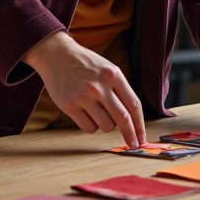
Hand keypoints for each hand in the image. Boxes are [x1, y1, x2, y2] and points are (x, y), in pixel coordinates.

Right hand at [23, 31, 146, 147]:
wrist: (56, 55)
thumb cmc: (85, 63)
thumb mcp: (107, 68)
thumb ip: (120, 89)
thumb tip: (133, 118)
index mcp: (113, 75)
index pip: (133, 104)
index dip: (140, 124)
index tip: (142, 137)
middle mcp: (100, 86)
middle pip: (122, 119)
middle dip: (130, 135)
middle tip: (133, 144)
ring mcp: (84, 96)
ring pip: (106, 126)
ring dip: (106, 125)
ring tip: (98, 111)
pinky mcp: (69, 106)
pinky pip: (89, 128)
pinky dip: (91, 126)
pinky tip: (86, 113)